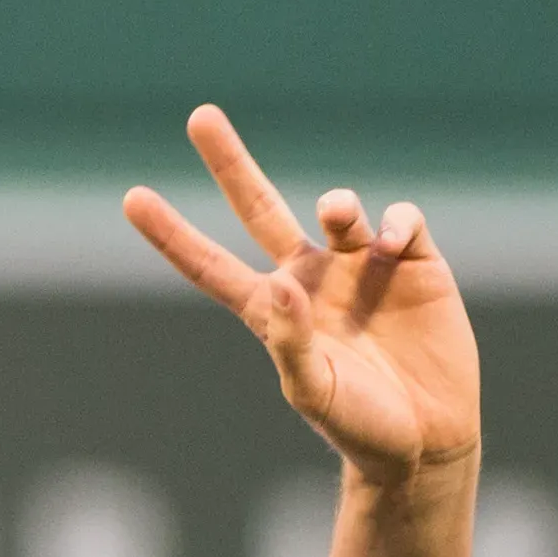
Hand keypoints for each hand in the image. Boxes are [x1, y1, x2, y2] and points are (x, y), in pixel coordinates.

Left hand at [125, 106, 479, 482]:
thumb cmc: (361, 426)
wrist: (425, 440)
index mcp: (273, 311)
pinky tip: (394, 246)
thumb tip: (281, 283)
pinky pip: (399, 219)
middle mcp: (310, 278)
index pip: (209, 265)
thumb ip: (289, 342)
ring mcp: (361, 267)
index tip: (132, 198)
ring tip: (340, 217)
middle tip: (199, 116)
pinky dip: (394, 221)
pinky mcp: (413, 263)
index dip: (172, 234)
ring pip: (338, 208)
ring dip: (336, 205)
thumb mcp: (314, 391)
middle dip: (229, 163)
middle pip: (258, 208)